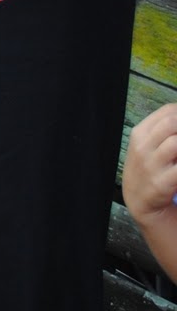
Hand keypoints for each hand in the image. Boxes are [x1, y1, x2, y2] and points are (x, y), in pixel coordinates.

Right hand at [124, 104, 176, 224]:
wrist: (138, 199)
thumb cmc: (147, 167)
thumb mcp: (145, 144)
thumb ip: (162, 130)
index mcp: (140, 133)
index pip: (167, 112)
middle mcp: (143, 146)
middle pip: (172, 122)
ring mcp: (151, 164)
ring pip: (176, 143)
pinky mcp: (162, 183)